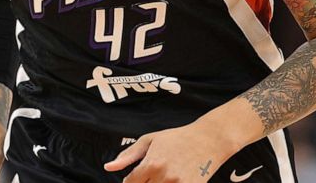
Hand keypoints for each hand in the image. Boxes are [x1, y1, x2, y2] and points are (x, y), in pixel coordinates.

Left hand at [105, 122, 236, 182]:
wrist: (208, 139)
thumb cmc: (177, 138)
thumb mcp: (150, 140)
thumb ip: (127, 155)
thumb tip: (107, 167)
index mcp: (151, 164)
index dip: (130, 181)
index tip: (135, 178)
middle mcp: (164, 177)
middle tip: (150, 175)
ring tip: (160, 177)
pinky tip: (172, 179)